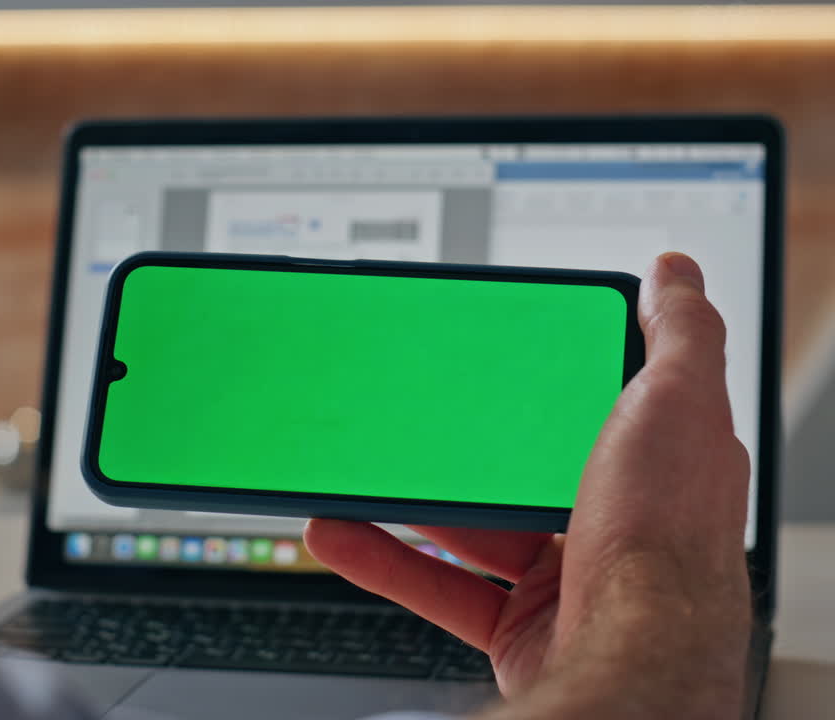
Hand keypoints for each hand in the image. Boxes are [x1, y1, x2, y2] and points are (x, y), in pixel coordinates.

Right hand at [305, 253, 751, 718]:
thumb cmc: (664, 538)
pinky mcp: (519, 623)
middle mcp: (612, 516)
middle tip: (408, 414)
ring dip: (406, 501)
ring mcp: (565, 573)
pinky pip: (439, 585)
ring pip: (469, 527)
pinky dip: (386, 559)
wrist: (635, 664)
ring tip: (357, 470)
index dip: (544, 377)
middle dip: (457, 443)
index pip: (595, 400)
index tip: (490, 357)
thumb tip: (674, 270)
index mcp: (652, 459)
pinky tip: (342, 532)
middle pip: (520, 465)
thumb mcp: (677, 399)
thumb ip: (679, 330)